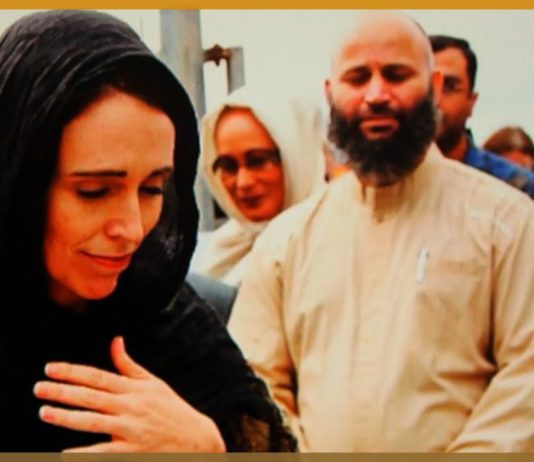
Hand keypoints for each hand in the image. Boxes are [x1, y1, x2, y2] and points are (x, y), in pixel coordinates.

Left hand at [33, 336, 225, 452]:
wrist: (195, 439)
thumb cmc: (171, 409)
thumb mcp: (153, 383)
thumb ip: (129, 364)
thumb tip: (115, 340)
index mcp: (134, 388)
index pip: (98, 376)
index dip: (73, 371)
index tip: (50, 368)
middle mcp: (131, 406)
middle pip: (91, 397)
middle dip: (63, 391)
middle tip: (38, 387)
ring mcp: (131, 429)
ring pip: (93, 422)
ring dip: (67, 417)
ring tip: (45, 412)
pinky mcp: (133, 452)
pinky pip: (104, 452)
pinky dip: (84, 453)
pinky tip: (64, 453)